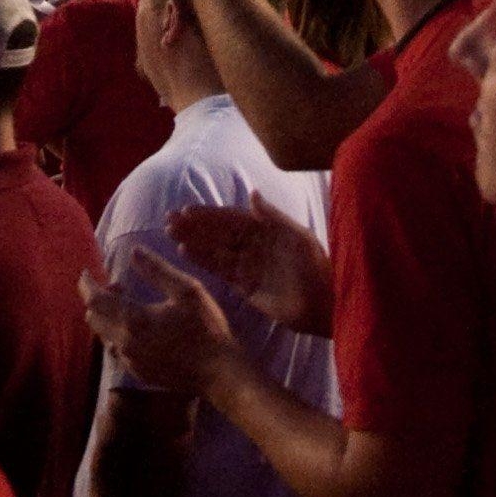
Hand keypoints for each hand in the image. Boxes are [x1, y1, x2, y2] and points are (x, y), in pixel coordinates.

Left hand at [85, 248, 244, 400]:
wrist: (220, 374)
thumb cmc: (207, 329)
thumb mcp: (188, 291)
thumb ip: (157, 270)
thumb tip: (134, 251)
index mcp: (133, 320)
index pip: (94, 300)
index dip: (86, 284)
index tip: (86, 273)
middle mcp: (125, 343)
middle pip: (93, 318)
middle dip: (99, 299)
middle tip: (119, 287)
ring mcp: (131, 362)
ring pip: (103, 336)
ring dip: (108, 318)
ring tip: (130, 306)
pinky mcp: (139, 374)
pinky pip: (117, 351)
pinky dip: (118, 335)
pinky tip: (139, 330)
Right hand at [163, 201, 331, 338]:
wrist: (326, 304)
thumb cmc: (317, 267)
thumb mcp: (299, 237)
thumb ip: (274, 216)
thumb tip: (252, 193)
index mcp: (266, 230)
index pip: (231, 218)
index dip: (209, 214)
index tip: (186, 210)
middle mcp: (253, 246)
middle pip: (218, 233)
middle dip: (194, 226)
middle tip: (169, 220)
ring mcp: (248, 266)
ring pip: (214, 251)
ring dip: (192, 241)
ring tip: (170, 234)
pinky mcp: (245, 286)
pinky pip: (219, 270)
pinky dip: (202, 261)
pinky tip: (185, 253)